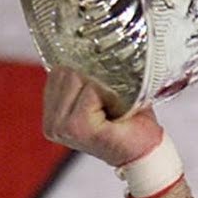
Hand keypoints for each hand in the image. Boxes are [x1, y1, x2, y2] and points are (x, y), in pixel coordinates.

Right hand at [42, 67, 164, 166]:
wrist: (146, 151)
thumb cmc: (130, 123)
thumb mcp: (103, 96)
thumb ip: (87, 78)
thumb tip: (87, 45)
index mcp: (53, 115)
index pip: (59, 71)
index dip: (87, 75)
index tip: (104, 93)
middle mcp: (52, 123)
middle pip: (67, 73)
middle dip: (95, 81)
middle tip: (113, 102)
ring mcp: (60, 127)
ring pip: (78, 79)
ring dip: (103, 88)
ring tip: (114, 108)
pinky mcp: (75, 127)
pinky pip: (91, 91)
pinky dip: (109, 95)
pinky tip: (117, 112)